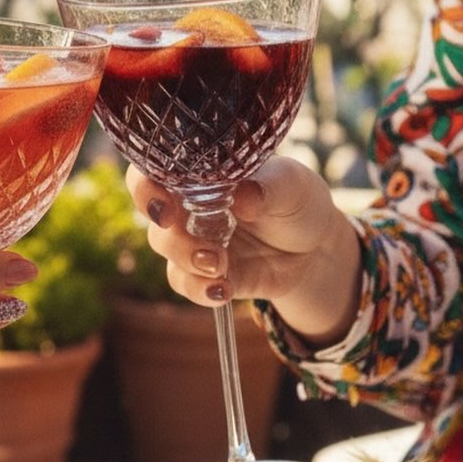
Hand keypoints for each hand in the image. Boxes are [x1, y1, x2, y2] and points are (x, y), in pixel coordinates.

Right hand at [125, 156, 361, 346]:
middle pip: (155, 216)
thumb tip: (244, 196)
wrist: (315, 248)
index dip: (146, 187)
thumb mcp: (292, 186)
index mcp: (201, 172)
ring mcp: (194, 240)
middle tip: (203, 245)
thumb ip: (268, 187)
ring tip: (219, 266)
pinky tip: (223, 290)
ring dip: (187, 260)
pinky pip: (186, 284)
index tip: (164, 206)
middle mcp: (189, 204)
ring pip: (166, 250)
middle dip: (172, 235)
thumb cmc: (297, 200)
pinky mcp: (205, 273)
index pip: (154, 171)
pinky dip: (199, 290)